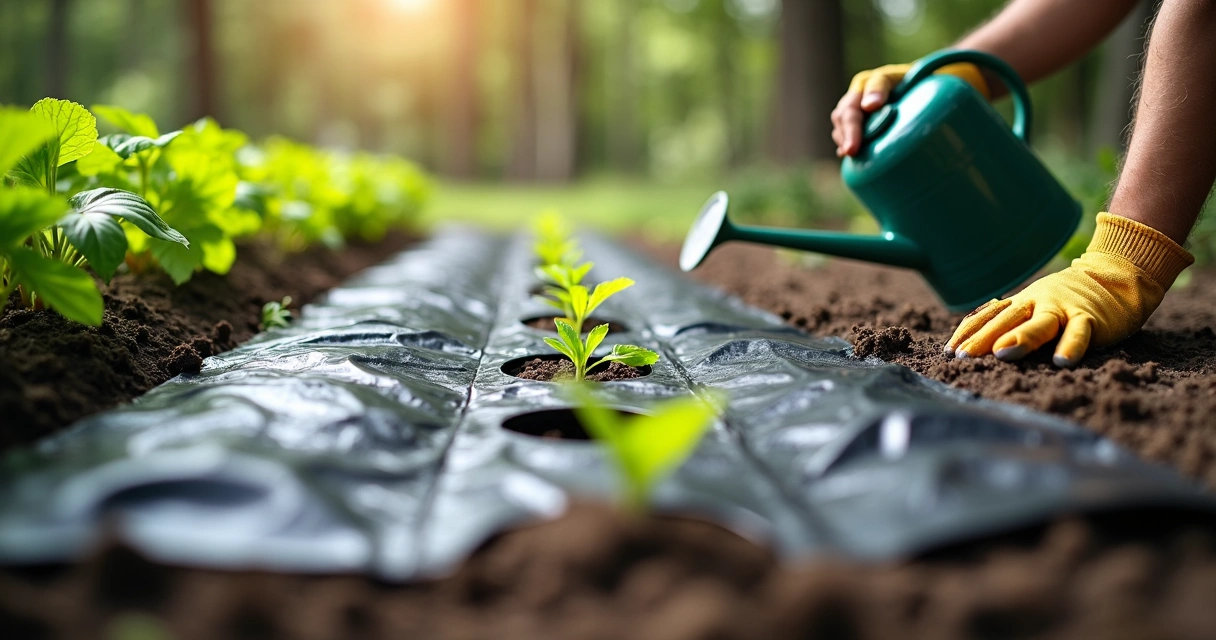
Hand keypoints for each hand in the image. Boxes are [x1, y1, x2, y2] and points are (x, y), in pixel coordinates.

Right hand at [831, 62, 989, 157]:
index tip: (873, 107)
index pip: (878, 82)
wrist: (921, 89)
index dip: (874, 94)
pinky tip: (850, 156)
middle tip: (852, 149)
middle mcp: (867, 89)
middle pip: (850, 105)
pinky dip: (844, 143)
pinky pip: (843, 132)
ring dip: (843, 135)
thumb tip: (985, 125)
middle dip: (850, 127)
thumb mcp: (940, 89)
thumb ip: (951, 98)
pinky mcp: (857, 122)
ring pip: (841, 118)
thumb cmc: (932, 90)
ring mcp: (858, 105)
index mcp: (888, 77)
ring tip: (850, 152)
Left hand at [944, 213, 1192, 366]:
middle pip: (1006, 319)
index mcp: (1021, 303)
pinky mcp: (1091, 317)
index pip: (989, 317)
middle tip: (962, 357)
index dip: (968, 333)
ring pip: (1040, 322)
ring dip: (1021, 337)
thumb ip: (1012, 322)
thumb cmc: (1067, 301)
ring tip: (1001, 353)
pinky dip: (1072, 345)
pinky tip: (1062, 362)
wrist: (1115, 276)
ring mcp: (1064, 308)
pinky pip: (1080, 331)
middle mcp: (1037, 303)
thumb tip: (975, 342)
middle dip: (983, 338)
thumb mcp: (1035, 308)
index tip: (948, 352)